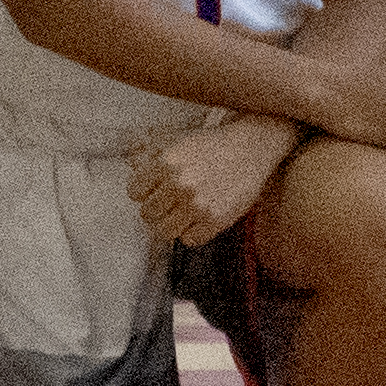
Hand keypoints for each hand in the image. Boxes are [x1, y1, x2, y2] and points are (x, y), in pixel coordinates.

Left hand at [124, 113, 296, 250]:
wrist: (250, 147)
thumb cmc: (214, 146)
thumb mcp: (180, 145)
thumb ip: (155, 162)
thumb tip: (134, 179)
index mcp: (166, 164)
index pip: (135, 192)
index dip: (143, 194)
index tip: (152, 193)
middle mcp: (179, 184)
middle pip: (148, 214)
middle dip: (156, 210)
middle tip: (168, 206)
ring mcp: (197, 204)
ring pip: (164, 230)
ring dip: (170, 225)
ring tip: (180, 216)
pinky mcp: (215, 219)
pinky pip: (189, 239)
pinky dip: (192, 233)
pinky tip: (198, 220)